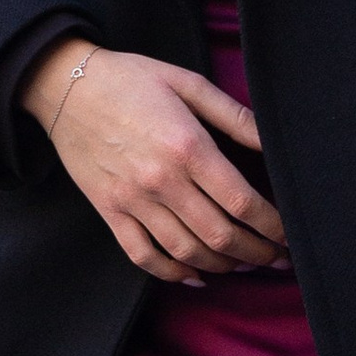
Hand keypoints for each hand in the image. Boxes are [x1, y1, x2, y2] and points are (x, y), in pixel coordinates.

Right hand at [21, 39, 286, 281]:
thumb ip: (235, 116)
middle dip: (256, 253)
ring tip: (243, 264)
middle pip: (220, 235)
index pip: (242, 202)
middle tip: (277, 258)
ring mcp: (133, 200)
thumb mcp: (188, 83)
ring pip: (186, 252)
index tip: (290, 235)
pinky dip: (172, 273)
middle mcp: (162, 180)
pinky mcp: (109, 211)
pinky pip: (143, 255)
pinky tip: (195, 275)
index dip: (273, 226)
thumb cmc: (131, 79)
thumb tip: (274, 144)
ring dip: (222, 266)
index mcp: (188, 146)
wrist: (66, 86)